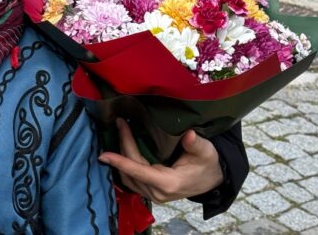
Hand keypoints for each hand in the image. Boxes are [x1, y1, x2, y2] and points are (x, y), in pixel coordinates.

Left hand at [98, 118, 222, 202]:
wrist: (213, 179)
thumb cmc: (208, 164)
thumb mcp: (206, 152)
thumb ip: (196, 144)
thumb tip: (189, 134)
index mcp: (169, 183)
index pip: (139, 171)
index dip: (121, 162)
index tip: (104, 154)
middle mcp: (158, 192)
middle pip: (131, 170)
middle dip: (123, 146)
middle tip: (120, 123)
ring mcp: (153, 194)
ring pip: (128, 177)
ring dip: (121, 155)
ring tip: (121, 131)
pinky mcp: (151, 192)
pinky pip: (131, 180)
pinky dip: (124, 165)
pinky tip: (122, 148)